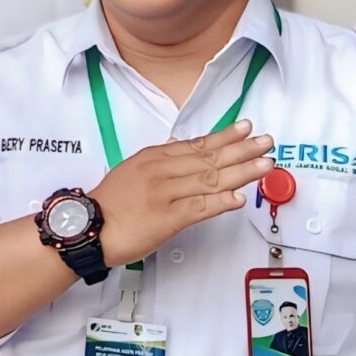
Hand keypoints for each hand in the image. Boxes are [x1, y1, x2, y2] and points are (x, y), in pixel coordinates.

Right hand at [95, 122, 273, 267]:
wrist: (88, 227)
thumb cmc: (109, 204)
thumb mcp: (131, 170)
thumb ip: (157, 159)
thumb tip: (174, 145)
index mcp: (154, 158)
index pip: (197, 144)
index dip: (225, 137)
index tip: (246, 129)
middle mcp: (162, 171)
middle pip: (209, 158)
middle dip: (242, 150)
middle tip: (266, 142)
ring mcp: (164, 194)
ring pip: (210, 179)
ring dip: (241, 172)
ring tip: (264, 165)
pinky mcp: (166, 218)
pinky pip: (199, 208)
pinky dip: (220, 202)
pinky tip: (238, 198)